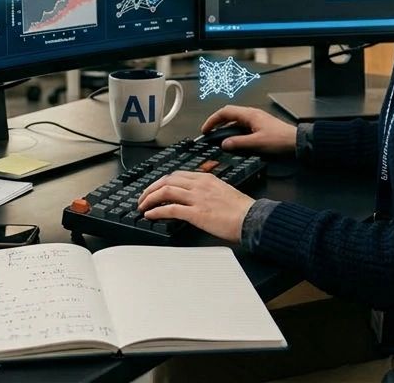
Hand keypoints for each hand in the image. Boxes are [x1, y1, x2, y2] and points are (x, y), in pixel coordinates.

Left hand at [137, 171, 254, 243]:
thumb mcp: (223, 191)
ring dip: (149, 199)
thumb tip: (196, 197)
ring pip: (165, 191)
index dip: (161, 182)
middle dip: (150, 189)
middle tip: (143, 198)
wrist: (252, 218)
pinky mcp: (196, 213)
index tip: (155, 189)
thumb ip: (207, 191)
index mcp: (205, 178)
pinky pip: (170, 209)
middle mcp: (199, 185)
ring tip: (142, 206)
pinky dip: (156, 211)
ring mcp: (197, 198)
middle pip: (167, 180)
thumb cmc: (242, 209)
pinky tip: (150, 215)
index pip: (177, 175)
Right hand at [200, 105, 297, 154]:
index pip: (225, 112)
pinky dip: (234, 132)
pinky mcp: (260, 126)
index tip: (205, 129)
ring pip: (235, 121)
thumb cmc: (280, 139)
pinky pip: (242, 126)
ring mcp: (256, 120)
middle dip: (217, 122)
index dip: (213, 120)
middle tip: (209, 132)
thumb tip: (224, 144)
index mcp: (249, 114)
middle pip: (229, 114)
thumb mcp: (256, 143)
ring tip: (218, 137)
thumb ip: (238, 143)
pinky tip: (233, 141)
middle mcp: (252, 114)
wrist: (296, 142)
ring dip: (225, 127)